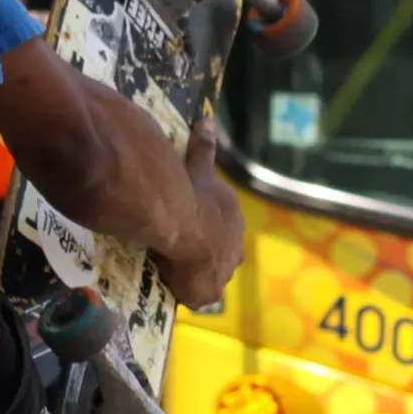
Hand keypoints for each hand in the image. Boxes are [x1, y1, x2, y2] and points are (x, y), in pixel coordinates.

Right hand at [151, 119, 247, 310]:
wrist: (187, 225)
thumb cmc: (193, 193)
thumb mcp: (200, 165)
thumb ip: (204, 148)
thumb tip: (206, 120)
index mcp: (233, 215)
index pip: (226, 222)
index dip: (211, 224)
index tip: (197, 224)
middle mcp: (235, 242)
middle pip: (225, 249)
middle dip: (211, 250)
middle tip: (188, 250)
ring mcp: (224, 267)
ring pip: (215, 271)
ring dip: (202, 271)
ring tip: (180, 271)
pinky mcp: (209, 288)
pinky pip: (200, 293)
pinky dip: (190, 291)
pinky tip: (177, 290)